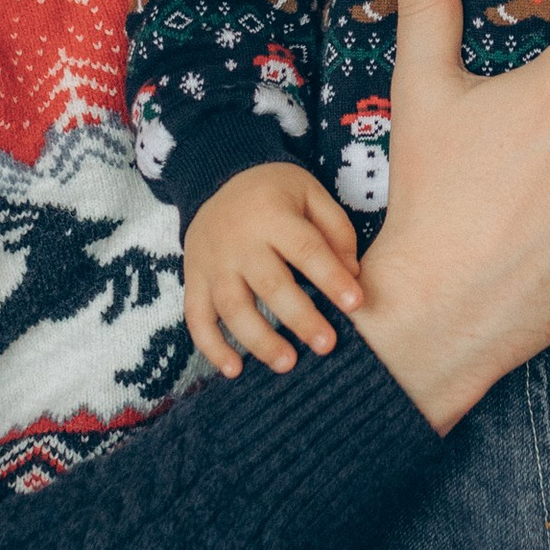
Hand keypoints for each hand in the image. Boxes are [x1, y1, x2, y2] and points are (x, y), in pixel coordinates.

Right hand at [183, 165, 360, 376]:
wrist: (216, 180)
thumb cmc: (275, 193)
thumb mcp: (310, 191)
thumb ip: (335, 229)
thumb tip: (352, 274)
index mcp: (273, 215)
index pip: (306, 249)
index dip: (331, 278)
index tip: (356, 304)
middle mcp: (239, 241)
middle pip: (270, 285)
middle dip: (300, 318)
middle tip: (327, 345)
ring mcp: (212, 263)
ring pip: (233, 307)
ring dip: (259, 340)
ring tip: (288, 364)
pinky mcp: (193, 279)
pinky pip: (196, 318)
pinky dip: (211, 347)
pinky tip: (234, 369)